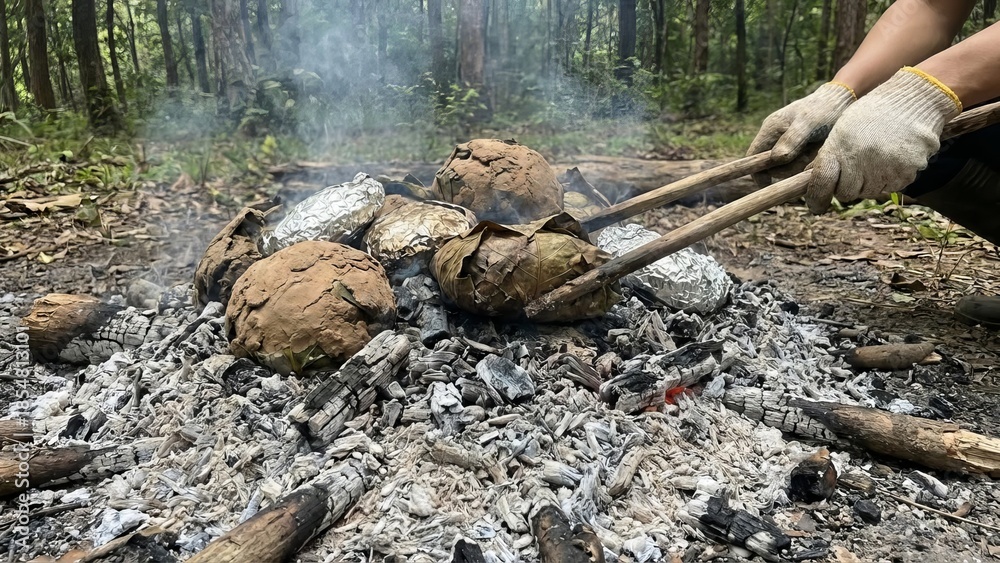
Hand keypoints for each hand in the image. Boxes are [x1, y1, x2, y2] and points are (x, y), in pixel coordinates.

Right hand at [746, 82, 855, 186]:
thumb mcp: (808, 123)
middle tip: (810, 157)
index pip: (752, 157)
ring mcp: (787, 144)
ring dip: (802, 165)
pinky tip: (819, 152)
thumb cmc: (824, 108)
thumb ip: (791, 140)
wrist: (843, 100)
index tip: (771, 185)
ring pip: (788, 167)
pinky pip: (800, 164)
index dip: (758, 173)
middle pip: (772, 166)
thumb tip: (776, 159)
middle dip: (790, 168)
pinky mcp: (800, 148)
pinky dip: (810, 162)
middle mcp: (775, 138)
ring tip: (818, 150)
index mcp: (770, 129)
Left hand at [807, 67, 962, 212]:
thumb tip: (813, 181)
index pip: (821, 183)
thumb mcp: (842, 130)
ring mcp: (884, 169)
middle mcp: (861, 161)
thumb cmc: (872, 114)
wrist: (914, 101)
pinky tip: (891, 160)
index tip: (816, 205)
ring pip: (867, 193)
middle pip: (845, 193)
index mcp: (840, 147)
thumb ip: (828, 156)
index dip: (816, 198)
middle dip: (845, 187)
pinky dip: (888, 179)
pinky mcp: (906, 173)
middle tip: (853, 169)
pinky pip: (890, 188)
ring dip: (867, 183)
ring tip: (874, 159)